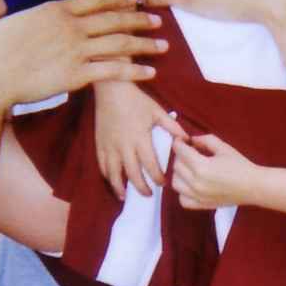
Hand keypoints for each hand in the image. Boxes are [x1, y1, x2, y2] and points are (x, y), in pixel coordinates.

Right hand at [0, 0, 166, 113]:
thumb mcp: (22, 22)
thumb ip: (43, 20)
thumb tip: (50, 22)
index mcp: (56, 10)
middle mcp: (70, 26)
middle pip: (114, 20)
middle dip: (139, 20)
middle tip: (158, 20)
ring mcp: (75, 50)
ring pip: (120, 44)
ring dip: (145, 44)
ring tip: (164, 45)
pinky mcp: (76, 75)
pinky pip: (113, 72)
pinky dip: (135, 72)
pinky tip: (150, 72)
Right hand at [94, 81, 185, 198]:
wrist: (111, 89)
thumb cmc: (136, 100)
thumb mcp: (157, 111)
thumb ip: (172, 126)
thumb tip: (186, 139)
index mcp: (140, 139)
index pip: (150, 165)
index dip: (158, 177)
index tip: (163, 184)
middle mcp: (124, 146)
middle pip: (132, 175)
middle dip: (141, 188)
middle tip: (148, 195)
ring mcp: (110, 147)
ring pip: (113, 174)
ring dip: (120, 188)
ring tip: (125, 196)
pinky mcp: (99, 144)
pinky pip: (102, 165)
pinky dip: (107, 176)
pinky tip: (113, 181)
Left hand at [171, 133, 257, 209]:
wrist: (253, 186)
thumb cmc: (241, 166)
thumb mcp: (223, 147)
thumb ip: (204, 140)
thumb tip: (191, 140)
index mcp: (202, 166)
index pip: (180, 151)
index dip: (178, 143)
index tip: (181, 140)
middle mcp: (196, 183)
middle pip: (176, 165)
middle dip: (180, 156)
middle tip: (190, 152)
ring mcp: (198, 196)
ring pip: (175, 182)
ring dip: (179, 173)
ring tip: (190, 168)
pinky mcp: (201, 205)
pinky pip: (182, 199)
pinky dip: (183, 191)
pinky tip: (191, 184)